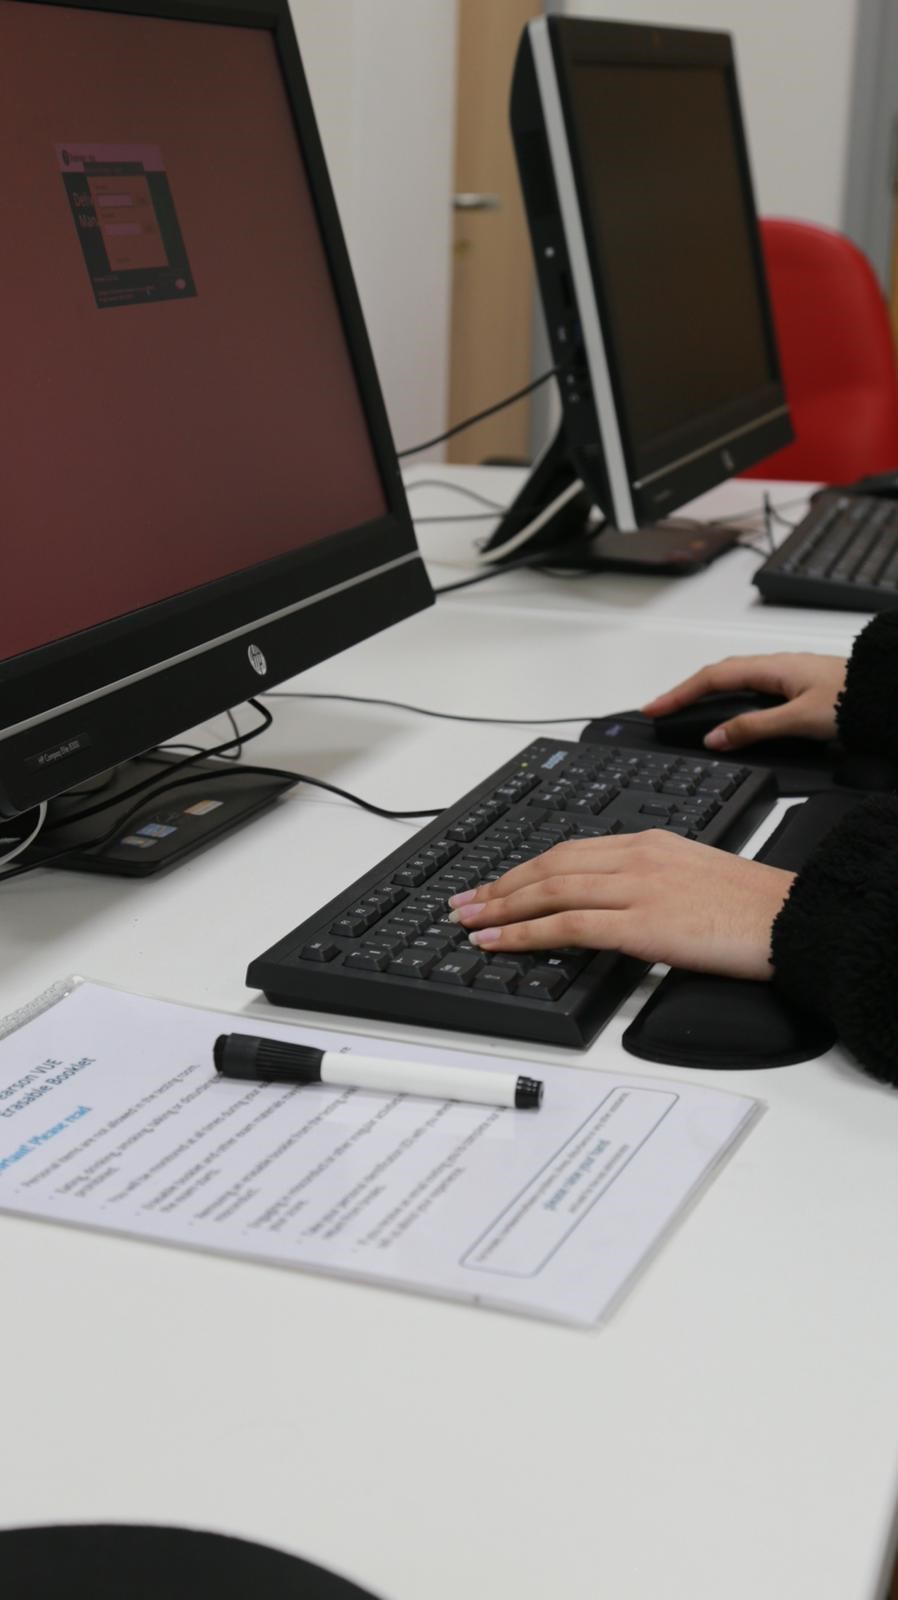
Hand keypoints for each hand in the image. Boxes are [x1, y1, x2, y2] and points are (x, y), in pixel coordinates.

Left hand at [448, 832, 794, 980]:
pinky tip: (498, 940)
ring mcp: (637, 887)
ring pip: (549, 890)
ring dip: (500, 907)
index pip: (570, 851)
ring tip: (467, 922)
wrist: (789, 918)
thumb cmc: (752, 908)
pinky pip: (568, 924)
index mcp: (648, 842)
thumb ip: (649, 884)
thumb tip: (616, 909)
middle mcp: (636, 857)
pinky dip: (524, 932)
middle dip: (500, 885)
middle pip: (549, 865)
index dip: (525, 869)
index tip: (496, 884)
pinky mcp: (642, 922)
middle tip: (464, 902)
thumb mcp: (693, 877)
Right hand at [641, 651, 847, 750]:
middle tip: (661, 709)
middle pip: (718, 675)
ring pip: (736, 680)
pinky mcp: (797, 688)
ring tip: (684, 710)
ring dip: (706, 694)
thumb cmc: (853, 701)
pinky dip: (729, 699)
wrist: (887, 696)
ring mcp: (787, 676)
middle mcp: (775, 667)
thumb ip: (753, 729)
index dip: (679, 694)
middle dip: (686, 691)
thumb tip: (715, 737)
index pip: (712, 678)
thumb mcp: (798, 719)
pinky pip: (751, 689)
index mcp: (770, 668)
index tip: (654, 708)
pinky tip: (729, 713)